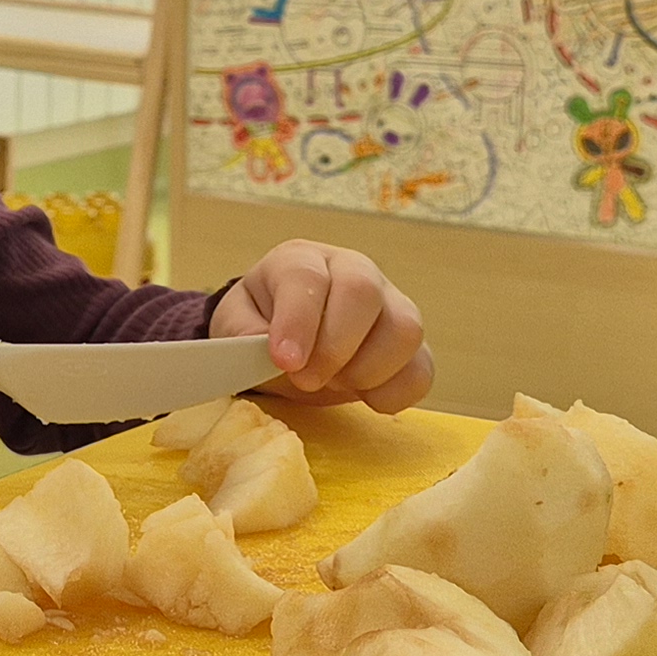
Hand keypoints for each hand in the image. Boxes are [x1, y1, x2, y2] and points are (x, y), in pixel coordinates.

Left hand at [212, 242, 431, 411]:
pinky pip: (421, 368)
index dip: (298, 320)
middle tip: (306, 379)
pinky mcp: (410, 345)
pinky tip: (362, 395)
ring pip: (404, 329)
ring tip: (333, 382)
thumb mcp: (234, 325)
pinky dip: (394, 392)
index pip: (307, 277)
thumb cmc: (260, 326)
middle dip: (334, 347)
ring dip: (366, 370)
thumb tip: (270, 350)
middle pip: (363, 292)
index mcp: (302, 260)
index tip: (286, 361)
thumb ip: (241, 334)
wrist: (287, 341)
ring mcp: (390, 305)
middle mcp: (353, 271)